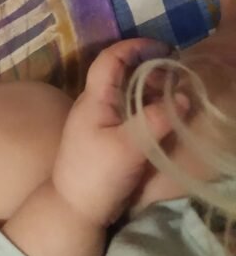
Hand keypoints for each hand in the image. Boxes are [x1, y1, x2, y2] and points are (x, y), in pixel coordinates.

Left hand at [51, 39, 186, 227]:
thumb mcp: (129, 147)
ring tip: (176, 95)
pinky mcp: (106, 137)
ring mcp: (99, 120)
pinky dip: (147, 109)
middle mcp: (94, 104)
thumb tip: (182, 98)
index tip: (160, 48)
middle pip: (121, 74)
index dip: (133, 47)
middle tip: (178, 77)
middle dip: (149, 70)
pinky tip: (164, 117)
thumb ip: (155, 121)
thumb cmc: (96, 174)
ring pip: (126, 94)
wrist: (73, 208)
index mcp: (94, 99)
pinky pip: (128, 113)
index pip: (109, 59)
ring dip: (150, 90)